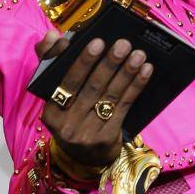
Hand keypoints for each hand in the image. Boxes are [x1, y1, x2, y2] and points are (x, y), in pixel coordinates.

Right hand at [35, 29, 153, 171]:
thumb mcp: (56, 93)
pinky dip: (135, 88)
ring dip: (127, 73)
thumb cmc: (70, 116)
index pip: (67, 82)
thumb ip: (50, 61)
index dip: (83, 61)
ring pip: (110, 97)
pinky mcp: (106, 140)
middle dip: (110, 63)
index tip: (98, 42)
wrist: (84, 158)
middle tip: (124, 44)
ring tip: (138, 55)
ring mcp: (87, 135)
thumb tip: (53, 35)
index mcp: (51, 111)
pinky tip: (145, 72)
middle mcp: (66, 125)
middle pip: (92, 88)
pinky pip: (123, 108)